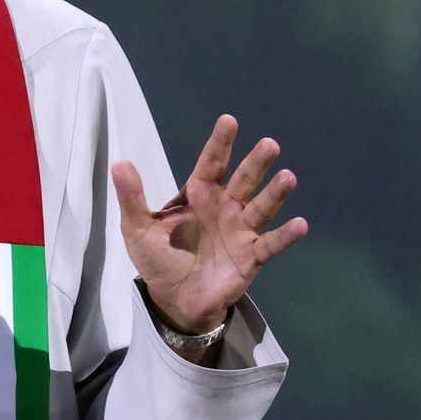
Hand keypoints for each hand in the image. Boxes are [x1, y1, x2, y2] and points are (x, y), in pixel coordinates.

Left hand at [112, 115, 307, 332]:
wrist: (174, 298)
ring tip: (288, 177)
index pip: (211, 164)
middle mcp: (225, 208)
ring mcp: (241, 231)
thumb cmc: (159, 258)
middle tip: (269, 144)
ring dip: (275, 194)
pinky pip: (271, 244)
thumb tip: (119, 163)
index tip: (228, 120)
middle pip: (243, 180)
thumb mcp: (138, 228)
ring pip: (261, 207)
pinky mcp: (251, 256)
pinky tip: (300, 224)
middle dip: (255, 163)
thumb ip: (132, 197)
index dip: (219, 144)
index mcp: (198, 196)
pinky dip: (286, 235)